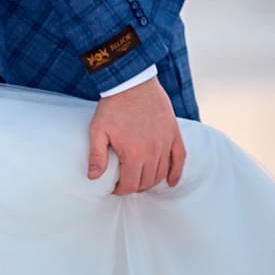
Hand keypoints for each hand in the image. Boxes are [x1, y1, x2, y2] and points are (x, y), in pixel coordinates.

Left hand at [89, 78, 184, 194]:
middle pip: (146, 181)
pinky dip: (177, 173)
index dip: (121, 190)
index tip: (114, 188)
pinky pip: (180, 158)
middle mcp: (153, 151)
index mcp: (134, 153)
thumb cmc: (112, 106)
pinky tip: (171, 182)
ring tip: (140, 181)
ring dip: (151, 181)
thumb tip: (93, 177)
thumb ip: (96, 155)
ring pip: (162, 173)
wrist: (132, 83)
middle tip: (125, 184)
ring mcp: (166, 143)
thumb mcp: (98, 130)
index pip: (130, 184)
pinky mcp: (174, 134)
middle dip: (134, 187)